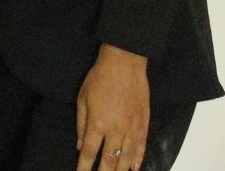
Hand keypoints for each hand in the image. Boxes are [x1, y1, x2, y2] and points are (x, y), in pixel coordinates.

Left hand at [75, 43, 149, 170]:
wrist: (124, 65)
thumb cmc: (100, 79)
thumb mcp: (82, 99)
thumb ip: (81, 124)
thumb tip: (81, 145)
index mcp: (97, 124)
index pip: (90, 152)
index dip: (85, 166)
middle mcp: (116, 130)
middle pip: (110, 159)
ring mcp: (132, 128)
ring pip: (127, 157)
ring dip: (120, 169)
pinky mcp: (144, 123)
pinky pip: (141, 146)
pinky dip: (138, 159)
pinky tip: (134, 168)